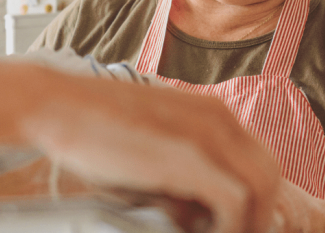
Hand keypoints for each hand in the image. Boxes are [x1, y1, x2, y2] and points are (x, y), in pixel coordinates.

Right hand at [19, 73, 282, 232]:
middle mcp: (218, 118)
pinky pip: (235, 201)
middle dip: (259, 216)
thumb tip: (194, 215)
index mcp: (212, 112)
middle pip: (270, 176)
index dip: (256, 202)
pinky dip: (229, 227)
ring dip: (247, 223)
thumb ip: (183, 177)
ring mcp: (206, 134)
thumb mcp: (151, 150)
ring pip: (263, 189)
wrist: (54, 104)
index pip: (259, 162)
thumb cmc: (92, 130)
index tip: (234, 227)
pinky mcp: (188, 156)